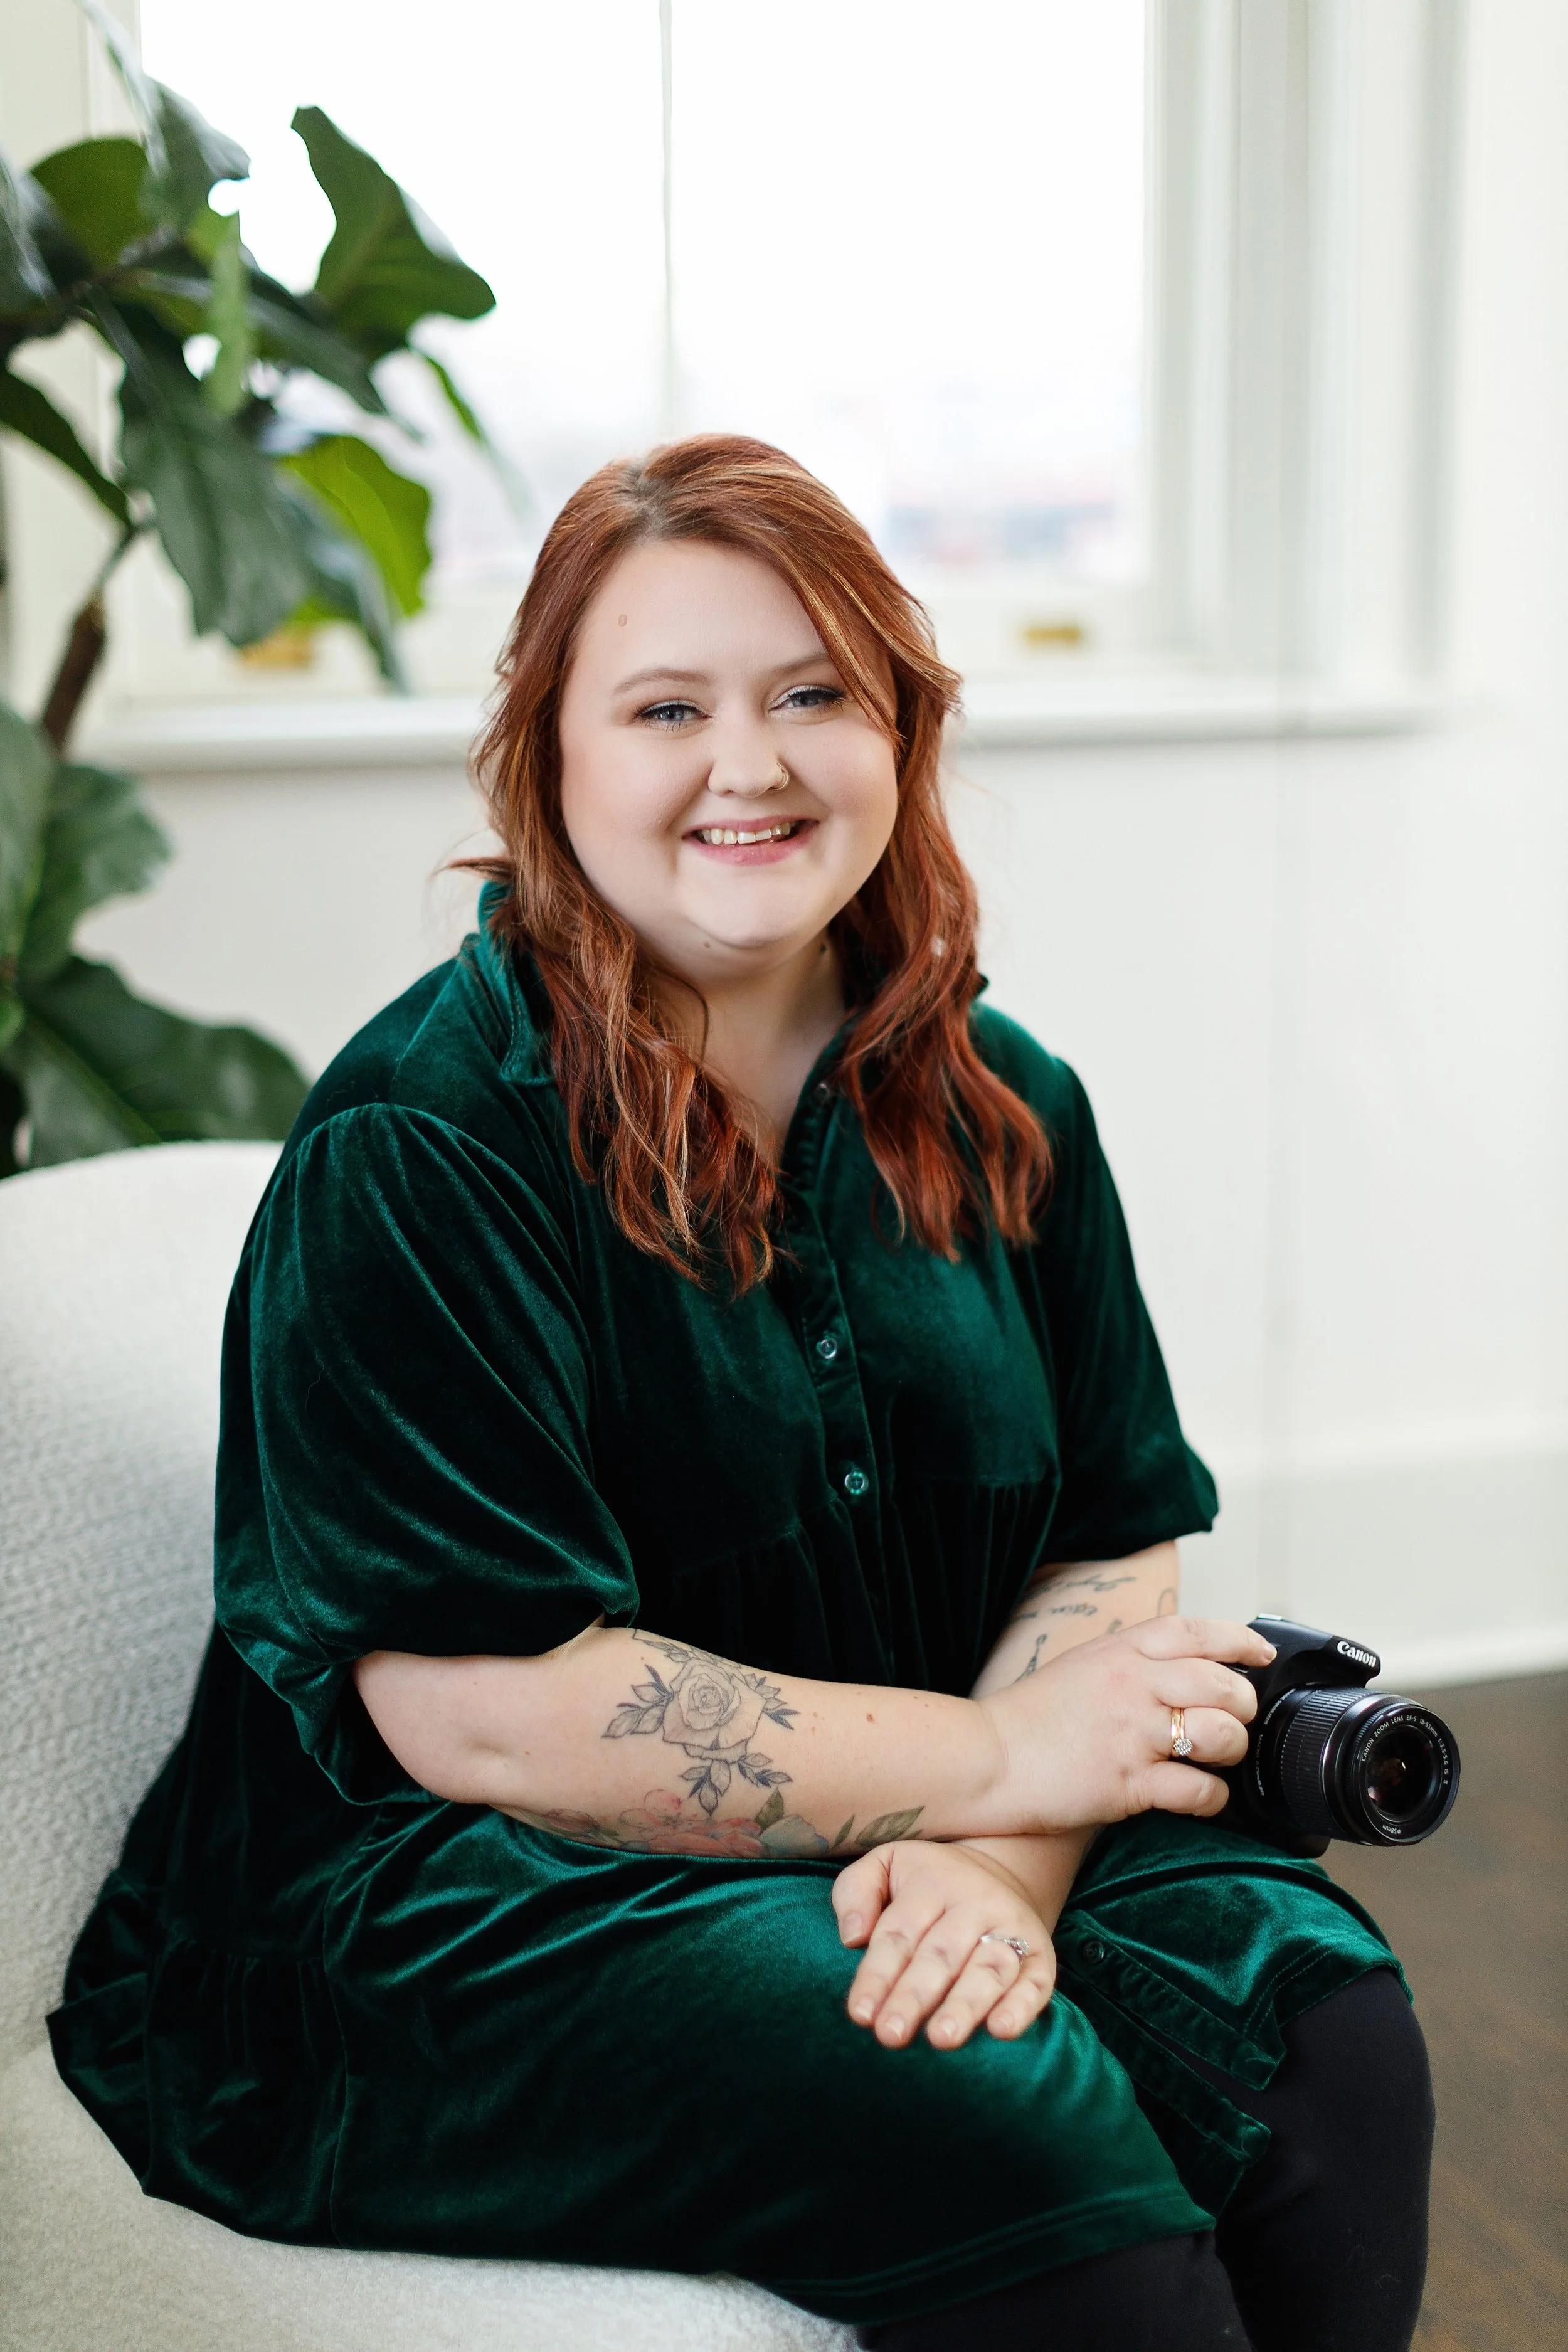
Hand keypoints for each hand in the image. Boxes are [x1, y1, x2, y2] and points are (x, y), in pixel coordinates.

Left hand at [833, 1839, 1055, 2050]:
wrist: (1000, 1871)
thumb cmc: (925, 1881)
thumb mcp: (885, 1865)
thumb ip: (856, 1891)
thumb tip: (851, 1937)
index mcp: (931, 1882)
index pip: (899, 1934)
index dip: (877, 1975)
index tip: (860, 2014)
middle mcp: (974, 1903)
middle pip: (941, 1955)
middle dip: (914, 1997)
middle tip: (890, 2035)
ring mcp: (1011, 1928)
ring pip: (988, 1969)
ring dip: (965, 2005)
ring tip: (941, 2039)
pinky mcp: (1041, 1955)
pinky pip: (1036, 1982)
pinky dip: (1021, 2007)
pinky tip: (1002, 2031)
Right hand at [979, 1614, 1275, 1833]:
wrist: (985, 1759)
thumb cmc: (1030, 1718)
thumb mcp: (1083, 1665)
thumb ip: (1132, 1661)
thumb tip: (1181, 1668)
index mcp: (1121, 1650)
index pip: (1198, 1632)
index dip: (1240, 1642)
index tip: (1260, 1656)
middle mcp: (1133, 1684)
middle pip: (1223, 1684)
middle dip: (1242, 1707)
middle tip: (1233, 1722)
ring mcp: (1133, 1733)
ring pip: (1221, 1734)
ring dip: (1230, 1751)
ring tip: (1215, 1760)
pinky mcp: (1129, 1783)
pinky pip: (1198, 1789)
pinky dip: (1211, 1798)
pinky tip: (1198, 1797)